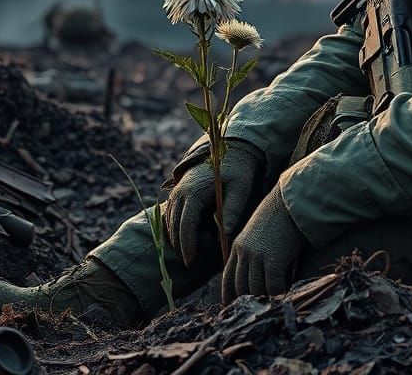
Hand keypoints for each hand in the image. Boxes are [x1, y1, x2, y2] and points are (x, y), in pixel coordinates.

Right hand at [163, 141, 261, 265]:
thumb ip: (232, 210)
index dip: (187, 246)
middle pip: (174, 226)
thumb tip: (225, 234)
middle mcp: (181, 191)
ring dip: (179, 237)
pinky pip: (172, 213)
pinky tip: (192, 236)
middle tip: (193, 261)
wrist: (233, 148)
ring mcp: (178, 190)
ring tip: (196, 249)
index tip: (191, 262)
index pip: (186, 226)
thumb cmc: (239, 170)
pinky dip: (178, 226)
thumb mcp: (240, 189)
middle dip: (182, 246)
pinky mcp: (179, 190)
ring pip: (170, 221)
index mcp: (194, 192)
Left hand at [222, 184, 304, 301]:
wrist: (292, 201)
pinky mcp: (273, 260)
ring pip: (255, 290)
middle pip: (240, 287)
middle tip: (256, 313)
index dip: (230, 295)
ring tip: (272, 307)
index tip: (233, 308)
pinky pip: (273, 287)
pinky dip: (278, 295)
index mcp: (238, 246)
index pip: (228, 278)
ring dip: (264, 300)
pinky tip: (285, 298)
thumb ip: (254, 249)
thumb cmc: (280, 214)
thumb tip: (258, 271)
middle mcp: (244, 253)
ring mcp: (258, 257)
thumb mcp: (259, 231)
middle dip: (247, 302)